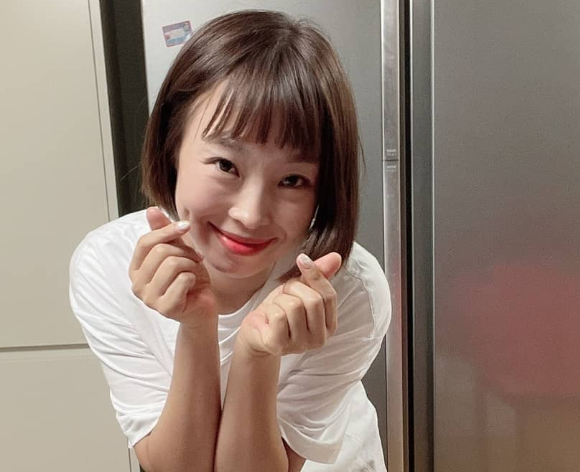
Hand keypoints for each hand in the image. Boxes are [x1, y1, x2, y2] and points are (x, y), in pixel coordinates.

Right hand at [129, 207, 216, 326]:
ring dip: (191, 264)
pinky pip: (183, 280)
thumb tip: (152, 210)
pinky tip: (193, 285)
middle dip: (184, 251)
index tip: (186, 227)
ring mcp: (149, 299)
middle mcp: (137, 285)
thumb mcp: (178, 251)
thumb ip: (163, 232)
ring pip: (172, 264)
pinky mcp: (165, 308)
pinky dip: (193, 277)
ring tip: (194, 271)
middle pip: (160, 251)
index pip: (145, 242)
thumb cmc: (189, 280)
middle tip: (195, 259)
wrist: (202, 308)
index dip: (167, 230)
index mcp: (136, 269)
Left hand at [238, 252, 341, 357]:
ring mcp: (300, 345)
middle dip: (294, 288)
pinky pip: (277, 316)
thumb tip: (336, 257)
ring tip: (276, 307)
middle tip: (284, 292)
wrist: (256, 331)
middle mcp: (319, 339)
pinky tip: (268, 318)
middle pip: (313, 301)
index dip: (315, 274)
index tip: (302, 259)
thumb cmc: (281, 310)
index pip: (329, 296)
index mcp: (329, 325)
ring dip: (280, 299)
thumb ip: (319, 274)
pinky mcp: (279, 346)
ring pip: (294, 306)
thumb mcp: (301, 289)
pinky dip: (270, 309)